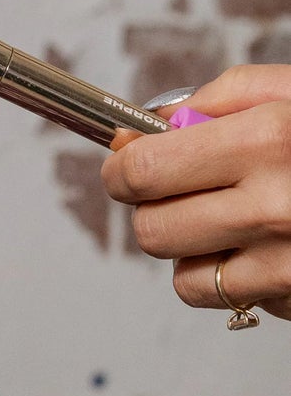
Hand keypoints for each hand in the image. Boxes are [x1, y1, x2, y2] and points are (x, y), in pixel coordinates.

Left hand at [101, 68, 290, 321]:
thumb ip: (224, 96)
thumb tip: (154, 122)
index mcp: (270, 139)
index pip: (146, 171)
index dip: (121, 169)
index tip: (124, 163)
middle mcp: (276, 205)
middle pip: (152, 231)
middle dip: (150, 209)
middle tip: (171, 191)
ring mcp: (289, 261)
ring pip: (184, 278)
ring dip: (191, 251)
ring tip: (225, 220)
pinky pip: (232, 299)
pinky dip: (234, 279)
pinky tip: (263, 248)